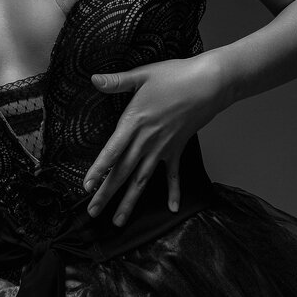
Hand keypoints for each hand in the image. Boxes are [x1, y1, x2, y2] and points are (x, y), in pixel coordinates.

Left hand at [82, 54, 230, 225]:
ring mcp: (163, 148)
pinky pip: (173, 175)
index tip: (86, 187)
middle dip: (106, 194)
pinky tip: (171, 208)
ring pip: (142, 180)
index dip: (98, 170)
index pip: (112, 151)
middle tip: (92, 212)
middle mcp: (147, 140)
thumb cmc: (176, 76)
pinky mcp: (177, 148)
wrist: (210, 84)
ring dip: (130, 201)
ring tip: (118, 221)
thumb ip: (117, 81)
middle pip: (123, 172)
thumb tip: (94, 79)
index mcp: (134, 122)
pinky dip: (173, 191)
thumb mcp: (143, 75)